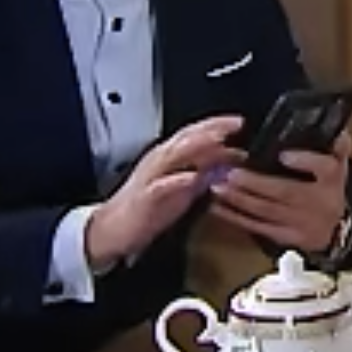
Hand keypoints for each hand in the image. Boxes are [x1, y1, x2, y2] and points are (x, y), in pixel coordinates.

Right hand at [85, 115, 244, 267]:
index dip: (217, 125)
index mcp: (169, 157)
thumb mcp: (184, 186)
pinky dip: (177, 180)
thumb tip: (230, 160)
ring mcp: (151, 177)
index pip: (194, 134)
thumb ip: (204, 171)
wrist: (112, 229)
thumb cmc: (149, 207)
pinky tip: (193, 177)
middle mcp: (160, 161)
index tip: (240, 122)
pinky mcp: (144, 197)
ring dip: (196, 145)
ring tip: (218, 140)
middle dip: (211, 128)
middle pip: (186, 138)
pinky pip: (161, 186)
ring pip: (173, 154)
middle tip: (235, 124)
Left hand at [207, 131, 351, 254]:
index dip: (305, 161)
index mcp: (332, 179)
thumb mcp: (340, 165)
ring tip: (219, 186)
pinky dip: (235, 218)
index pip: (324, 168)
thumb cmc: (329, 190)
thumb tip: (337, 131)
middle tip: (231, 172)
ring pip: (267, 210)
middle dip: (256, 183)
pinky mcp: (284, 237)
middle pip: (286, 192)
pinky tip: (218, 207)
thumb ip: (339, 146)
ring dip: (240, 199)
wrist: (333, 230)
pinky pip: (257, 227)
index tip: (284, 154)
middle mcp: (318, 203)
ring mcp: (300, 223)